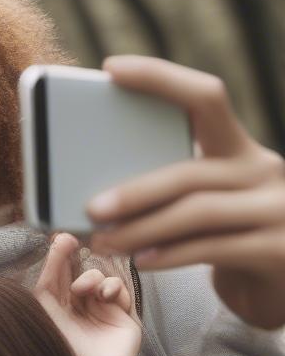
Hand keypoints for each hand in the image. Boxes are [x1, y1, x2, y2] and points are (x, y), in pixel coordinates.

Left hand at [34, 232, 140, 355]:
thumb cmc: (65, 350)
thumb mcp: (48, 313)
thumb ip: (47, 284)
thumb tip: (52, 254)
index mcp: (57, 311)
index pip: (57, 277)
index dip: (57, 257)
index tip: (58, 238)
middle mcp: (79, 310)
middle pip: (77, 273)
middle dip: (72, 258)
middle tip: (68, 241)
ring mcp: (102, 312)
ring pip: (99, 278)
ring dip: (91, 277)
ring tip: (84, 289)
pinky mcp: (123, 317)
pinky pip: (119, 290)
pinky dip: (112, 287)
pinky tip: (104, 295)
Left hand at [88, 56, 284, 329]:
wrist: (282, 286)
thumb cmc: (226, 238)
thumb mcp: (203, 204)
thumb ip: (167, 190)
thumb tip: (91, 192)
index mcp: (238, 149)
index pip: (205, 97)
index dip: (159, 78)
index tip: (112, 69)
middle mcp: (263, 169)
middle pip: (189, 171)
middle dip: (134, 191)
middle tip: (90, 207)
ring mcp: (276, 208)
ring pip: (197, 211)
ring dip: (142, 228)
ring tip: (103, 241)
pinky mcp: (278, 248)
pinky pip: (211, 248)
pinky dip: (170, 255)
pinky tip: (141, 261)